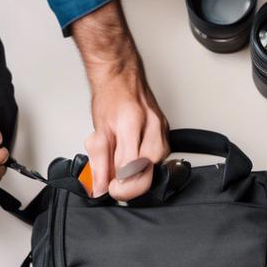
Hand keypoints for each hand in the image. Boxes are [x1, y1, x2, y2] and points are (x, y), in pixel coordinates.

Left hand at [72, 0, 169, 201]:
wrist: (122, 76)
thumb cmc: (111, 98)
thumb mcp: (98, 131)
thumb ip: (99, 162)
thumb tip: (99, 187)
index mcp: (132, 123)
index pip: (130, 167)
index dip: (119, 186)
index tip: (109, 189)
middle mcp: (152, 127)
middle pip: (148, 171)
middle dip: (130, 185)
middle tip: (115, 187)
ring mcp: (163, 130)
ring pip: (156, 167)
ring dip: (139, 174)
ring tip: (123, 170)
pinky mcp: (167, 133)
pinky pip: (160, 159)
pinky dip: (146, 165)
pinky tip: (135, 161)